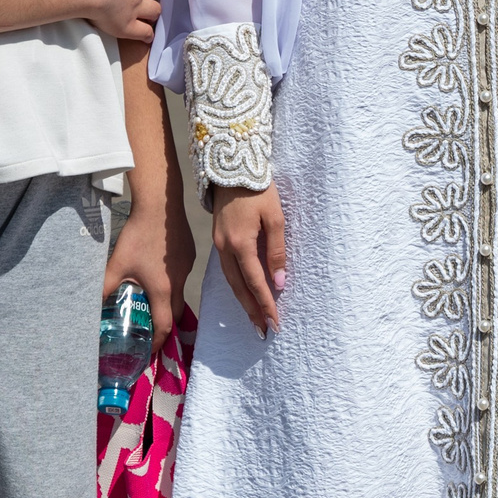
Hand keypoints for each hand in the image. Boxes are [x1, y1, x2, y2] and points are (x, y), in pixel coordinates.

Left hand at [104, 180, 196, 360]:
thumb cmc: (138, 236)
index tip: (150, 350)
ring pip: (179, 291)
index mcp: (162, 289)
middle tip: (149, 329)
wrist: (160, 205)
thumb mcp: (116, 264)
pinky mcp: (189, 254)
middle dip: (164, 324)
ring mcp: (187, 267)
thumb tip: (91, 305)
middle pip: (175, 313)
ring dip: (167, 299)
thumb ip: (104, 287)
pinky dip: (171, 279)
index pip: (164, 326)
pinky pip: (182, 274)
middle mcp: (179, 282)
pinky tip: (157, 268)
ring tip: (151, 296)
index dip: (158, 342)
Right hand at [211, 183, 286, 336]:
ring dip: (243, 302)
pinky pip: (226, 270)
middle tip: (263, 331)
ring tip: (255, 319)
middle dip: (252, 310)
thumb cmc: (258, 189)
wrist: (232, 166)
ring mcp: (219, 244)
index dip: (265, 304)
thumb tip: (279, 281)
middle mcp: (225, 248)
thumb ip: (277, 250)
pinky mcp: (218, 239)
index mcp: (240, 243)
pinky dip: (236, 286)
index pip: (255, 282)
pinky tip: (243, 293)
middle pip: (239, 287)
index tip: (274, 322)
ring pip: (230, 281)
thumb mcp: (275, 217)